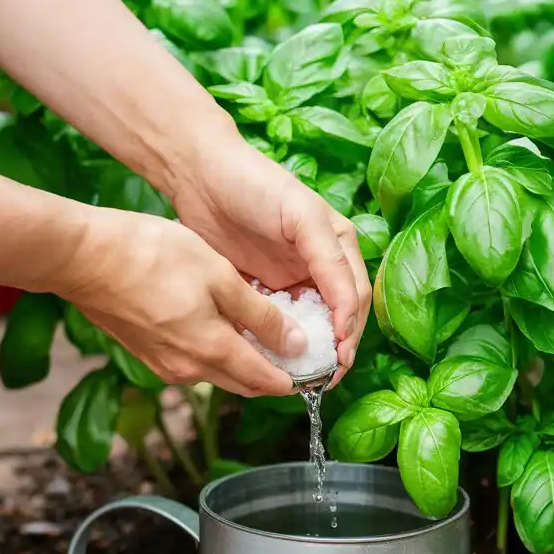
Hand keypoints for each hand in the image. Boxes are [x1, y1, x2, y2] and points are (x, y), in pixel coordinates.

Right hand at [63, 209, 305, 396]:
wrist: (83, 257)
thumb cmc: (152, 256)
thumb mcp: (220, 277)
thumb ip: (262, 317)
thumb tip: (296, 346)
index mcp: (213, 352)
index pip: (268, 382)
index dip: (296, 379)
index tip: (315, 368)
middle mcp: (190, 370)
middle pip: (245, 383)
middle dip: (273, 375)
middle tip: (296, 353)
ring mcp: (165, 365)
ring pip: (219, 373)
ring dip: (243, 362)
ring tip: (263, 335)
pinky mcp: (147, 354)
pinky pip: (194, 363)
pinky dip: (216, 353)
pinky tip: (222, 327)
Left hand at [171, 133, 371, 382]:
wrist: (198, 175)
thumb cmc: (255, 184)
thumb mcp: (302, 216)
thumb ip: (329, 260)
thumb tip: (347, 313)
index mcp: (337, 247)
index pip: (356, 298)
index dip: (351, 330)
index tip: (340, 356)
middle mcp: (318, 268)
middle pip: (337, 319)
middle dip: (335, 349)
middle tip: (324, 378)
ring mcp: (289, 282)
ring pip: (307, 327)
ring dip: (306, 352)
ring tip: (301, 377)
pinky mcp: (259, 291)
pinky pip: (274, 324)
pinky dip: (275, 343)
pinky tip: (269, 360)